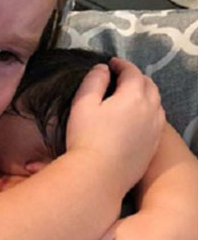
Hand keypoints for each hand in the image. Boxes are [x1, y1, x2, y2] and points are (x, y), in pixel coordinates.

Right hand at [67, 58, 164, 194]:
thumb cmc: (86, 138)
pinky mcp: (153, 147)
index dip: (121, 64)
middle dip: (136, 78)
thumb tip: (102, 69)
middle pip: (149, 86)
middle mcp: (151, 110)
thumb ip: (94, 81)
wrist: (99, 176)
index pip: (132, 72)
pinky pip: (156, 122)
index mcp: (134, 96)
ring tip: (130, 97)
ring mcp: (155, 130)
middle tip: (121, 78)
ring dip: (145, 95)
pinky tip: (136, 120)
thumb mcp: (83, 104)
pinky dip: (148, 113)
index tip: (111, 63)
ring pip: (156, 104)